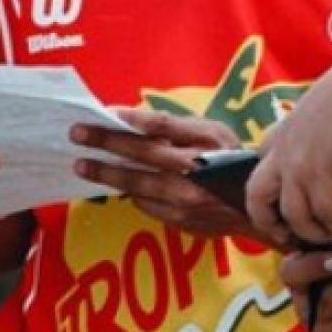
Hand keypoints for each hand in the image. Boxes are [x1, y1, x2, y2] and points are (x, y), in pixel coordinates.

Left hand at [71, 109, 263, 239]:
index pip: (164, 126)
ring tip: (82, 165)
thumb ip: (180, 127)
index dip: (134, 119)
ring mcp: (187, 199)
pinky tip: (113, 184)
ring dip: (107, 174)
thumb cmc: (233, 160)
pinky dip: (130, 193)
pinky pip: (146, 204)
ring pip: (138, 184)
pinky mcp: (181, 220)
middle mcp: (197, 171)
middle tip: (77, 134)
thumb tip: (138, 121)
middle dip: (107, 142)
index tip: (108, 111)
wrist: (254, 206)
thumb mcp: (215, 132)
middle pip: (144, 154)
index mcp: (207, 142)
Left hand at [246, 56, 331, 244]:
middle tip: (287, 236)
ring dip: (316, 233)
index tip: (278, 201)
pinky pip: (328, 218)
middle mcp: (284, 153)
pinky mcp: (325, 180)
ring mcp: (301, 169)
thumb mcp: (326, 103)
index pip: (259, 161)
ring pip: (295, 218)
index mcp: (284, 131)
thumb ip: (321, 125)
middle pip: (257, 198)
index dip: (267, 186)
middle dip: (267, 222)